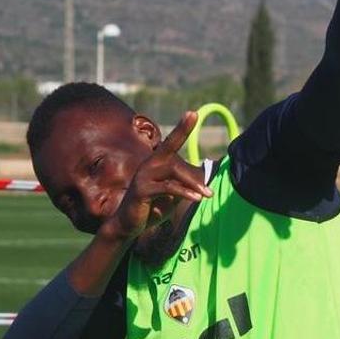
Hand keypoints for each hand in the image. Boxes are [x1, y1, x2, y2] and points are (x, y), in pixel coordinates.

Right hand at [104, 112, 211, 240]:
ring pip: (172, 170)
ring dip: (192, 184)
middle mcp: (149, 164)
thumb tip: (202, 178)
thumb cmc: (152, 208)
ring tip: (206, 196)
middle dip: (193, 173)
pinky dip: (183, 192)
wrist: (129, 225)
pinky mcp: (141, 190)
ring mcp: (144, 176)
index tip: (193, 113)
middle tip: (210, 192)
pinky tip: (195, 199)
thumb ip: (183, 184)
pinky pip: (167, 187)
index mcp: (157, 163)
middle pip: (174, 155)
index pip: (172, 142)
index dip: (182, 128)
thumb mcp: (172, 195)